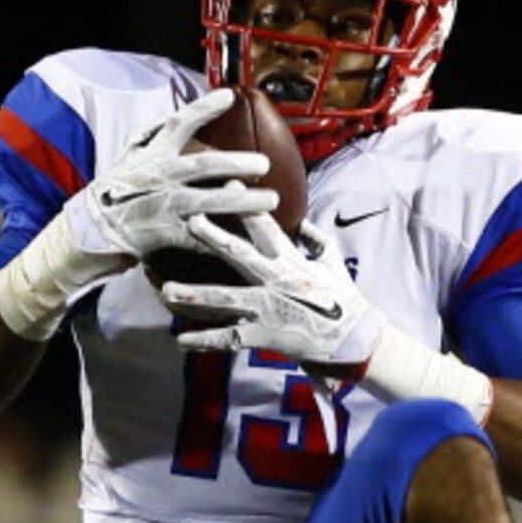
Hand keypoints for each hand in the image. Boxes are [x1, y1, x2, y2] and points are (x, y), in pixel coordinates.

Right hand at [62, 87, 278, 262]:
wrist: (88, 231)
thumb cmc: (113, 194)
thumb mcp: (126, 160)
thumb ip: (149, 139)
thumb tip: (171, 118)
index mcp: (151, 156)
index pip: (177, 125)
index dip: (203, 109)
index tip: (228, 97)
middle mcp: (158, 177)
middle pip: (203, 165)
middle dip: (236, 162)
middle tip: (264, 163)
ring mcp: (160, 206)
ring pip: (208, 201)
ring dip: (242, 202)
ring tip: (270, 200)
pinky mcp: (161, 234)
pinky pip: (197, 237)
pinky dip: (220, 240)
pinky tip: (244, 241)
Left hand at [164, 212, 389, 370]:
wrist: (355, 339)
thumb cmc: (343, 299)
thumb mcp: (332, 262)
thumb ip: (315, 239)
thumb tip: (301, 221)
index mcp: (291, 260)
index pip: (265, 224)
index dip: (247, 202)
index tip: (229, 181)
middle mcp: (276, 280)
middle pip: (239, 253)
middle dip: (212, 236)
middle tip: (188, 220)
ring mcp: (268, 308)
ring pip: (226, 298)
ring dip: (195, 294)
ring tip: (167, 291)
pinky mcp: (264, 335)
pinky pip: (228, 338)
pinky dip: (204, 340)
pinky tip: (180, 340)